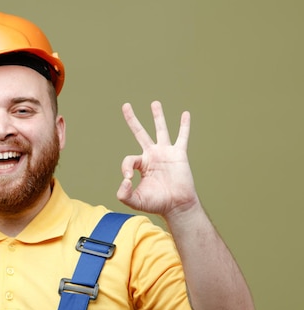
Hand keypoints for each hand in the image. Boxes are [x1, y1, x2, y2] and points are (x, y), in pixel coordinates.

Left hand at [116, 101, 199, 217]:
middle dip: (132, 119)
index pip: (129, 160)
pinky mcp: (179, 154)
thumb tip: (125, 180)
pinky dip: (184, 126)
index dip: (126, 168)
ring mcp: (165, 153)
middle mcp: (152, 155)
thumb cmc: (156, 204)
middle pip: (140, 133)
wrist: (176, 206)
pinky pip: (182, 137)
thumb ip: (124, 194)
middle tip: (125, 105)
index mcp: (141, 165)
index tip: (129, 179)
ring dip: (157, 116)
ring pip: (160, 130)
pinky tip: (185, 114)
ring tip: (154, 103)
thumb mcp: (135, 201)